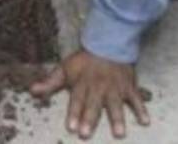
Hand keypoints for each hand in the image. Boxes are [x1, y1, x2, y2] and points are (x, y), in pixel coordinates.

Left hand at [30, 49, 150, 139]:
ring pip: (115, 104)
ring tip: (119, 133)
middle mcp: (99, 87)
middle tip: (86, 133)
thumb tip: (31, 91)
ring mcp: (115, 88)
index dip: (74, 112)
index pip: (77, 100)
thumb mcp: (64, 69)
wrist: (108, 43)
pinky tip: (145, 121)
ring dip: (117, 118)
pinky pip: (137, 98)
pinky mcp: (129, 87)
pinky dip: (141, 109)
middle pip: (93, 104)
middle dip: (90, 118)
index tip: (71, 126)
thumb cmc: (84, 61)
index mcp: (82, 84)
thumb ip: (50, 82)